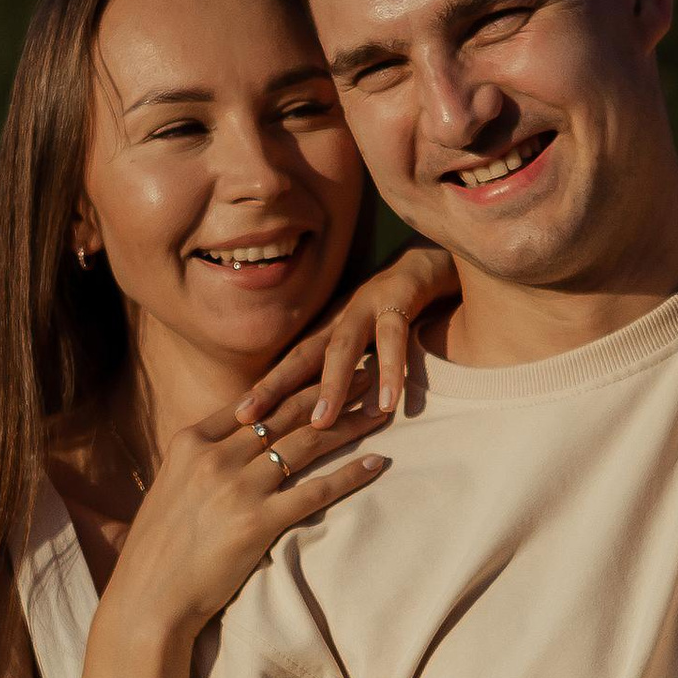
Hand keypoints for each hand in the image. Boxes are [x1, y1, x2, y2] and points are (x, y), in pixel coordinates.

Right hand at [110, 385, 388, 641]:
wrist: (148, 599)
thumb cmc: (159, 550)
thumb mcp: (172, 487)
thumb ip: (202, 460)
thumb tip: (238, 441)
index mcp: (191, 442)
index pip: (254, 401)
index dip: (294, 383)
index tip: (323, 370)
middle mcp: (215, 457)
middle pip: (285, 415)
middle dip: (330, 392)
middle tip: (363, 377)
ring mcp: (237, 488)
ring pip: (306, 445)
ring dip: (349, 426)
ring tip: (378, 413)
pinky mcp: (258, 522)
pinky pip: (316, 491)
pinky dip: (351, 475)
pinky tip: (376, 463)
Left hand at [236, 243, 457, 432]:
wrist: (441, 253)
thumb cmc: (406, 305)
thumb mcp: (373, 337)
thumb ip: (354, 367)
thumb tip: (329, 413)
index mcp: (334, 326)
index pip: (293, 362)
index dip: (265, 389)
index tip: (237, 418)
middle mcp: (344, 313)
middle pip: (303, 354)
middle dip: (274, 386)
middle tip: (248, 420)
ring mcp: (371, 302)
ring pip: (344, 346)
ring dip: (331, 384)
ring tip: (320, 423)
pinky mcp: (404, 295)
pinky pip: (395, 336)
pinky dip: (390, 369)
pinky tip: (388, 402)